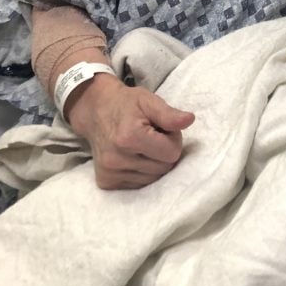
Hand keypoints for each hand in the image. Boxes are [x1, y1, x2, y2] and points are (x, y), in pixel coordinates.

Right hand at [66, 74, 195, 189]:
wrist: (96, 111)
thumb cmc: (127, 104)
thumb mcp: (149, 101)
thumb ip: (169, 114)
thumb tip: (189, 120)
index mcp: (129, 137)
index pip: (172, 153)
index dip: (172, 139)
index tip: (162, 128)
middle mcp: (116, 159)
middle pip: (164, 168)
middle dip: (164, 151)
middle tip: (152, 135)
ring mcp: (109, 173)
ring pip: (153, 178)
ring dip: (153, 162)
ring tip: (142, 145)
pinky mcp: (106, 182)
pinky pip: (139, 184)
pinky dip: (142, 171)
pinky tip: (133, 156)